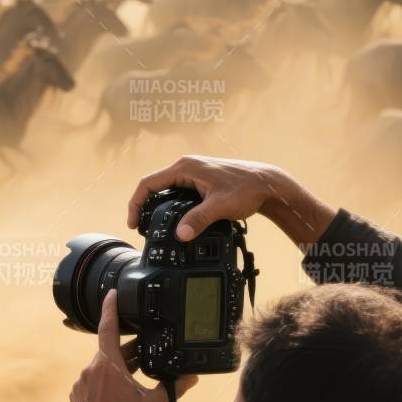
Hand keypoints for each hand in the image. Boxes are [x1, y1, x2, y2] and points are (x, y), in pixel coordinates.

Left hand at [58, 291, 197, 401]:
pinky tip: (122, 396)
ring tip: (140, 378)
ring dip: (120, 368)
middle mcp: (90, 371)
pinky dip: (108, 382)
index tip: (112, 293)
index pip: (108, 327)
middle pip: (111, 350)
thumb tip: (191, 377)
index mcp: (107, 365)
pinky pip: (94, 382)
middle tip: (149, 350)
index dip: (111, 308)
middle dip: (130, 350)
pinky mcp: (77, 398)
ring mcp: (80, 385)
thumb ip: (173, 387)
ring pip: (102, 367)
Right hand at [128, 155, 335, 247]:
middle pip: (154, 186)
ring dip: (157, 205)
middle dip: (144, 206)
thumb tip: (180, 235)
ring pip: (166, 189)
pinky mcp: (201, 180)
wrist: (268, 185)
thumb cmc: (246, 189)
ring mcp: (194, 172)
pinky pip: (177, 191)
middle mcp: (187, 166)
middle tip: (140, 227)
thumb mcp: (219, 207)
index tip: (133, 223)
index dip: (136, 203)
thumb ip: (198, 220)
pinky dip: (170, 204)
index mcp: (185, 168)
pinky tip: (173, 218)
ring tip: (152, 225)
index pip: (149, 183)